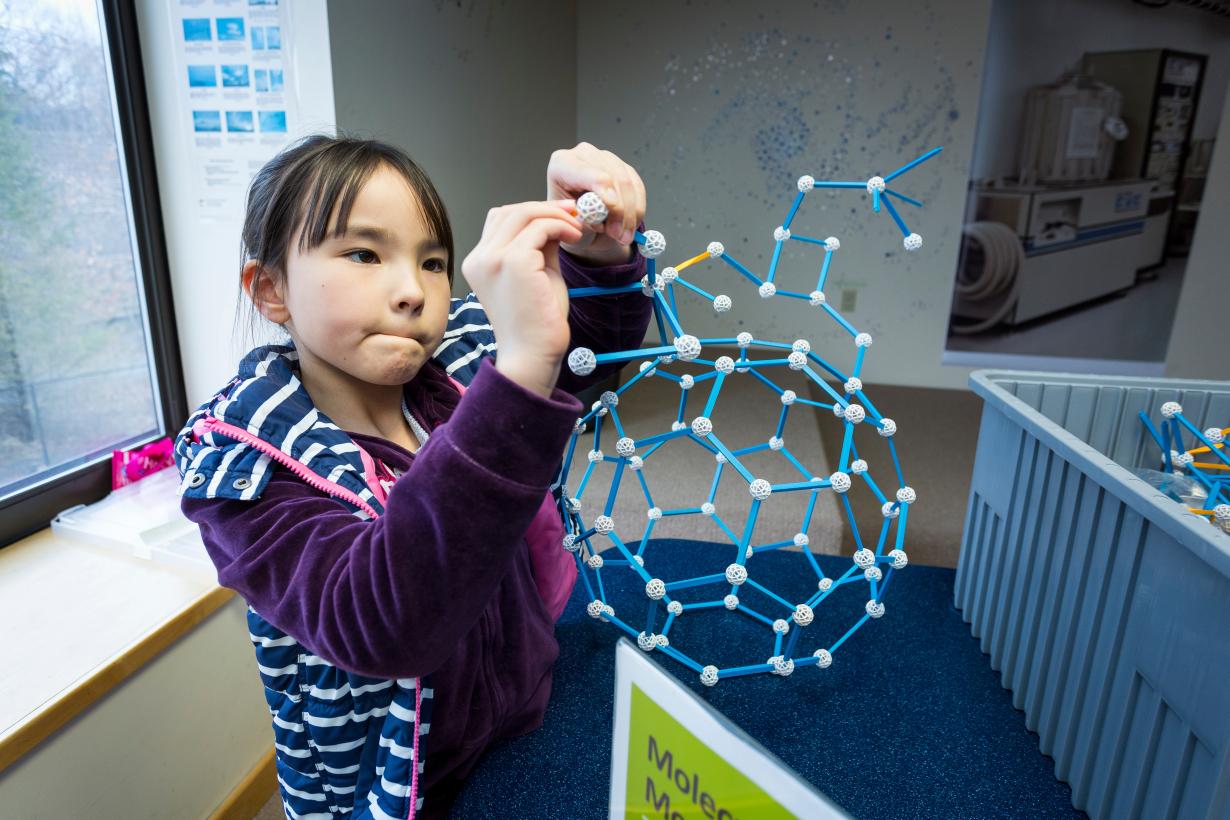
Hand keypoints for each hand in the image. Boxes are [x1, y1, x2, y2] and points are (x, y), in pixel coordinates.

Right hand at [461, 200, 584, 397]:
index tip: (560, 216)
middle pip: (509, 211)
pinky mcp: (513, 261)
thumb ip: (540, 246)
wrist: (534, 355)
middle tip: (574, 214)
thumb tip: (554, 219)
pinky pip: (540, 228)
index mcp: (479, 263)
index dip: (531, 212)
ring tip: (577, 228)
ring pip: (523, 213)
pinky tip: (574, 237)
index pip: (500, 220)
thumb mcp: (537, 274)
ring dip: (554, 215)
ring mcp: (493, 258)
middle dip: (545, 207)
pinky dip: (560, 226)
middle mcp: (479, 259)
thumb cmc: (537, 324)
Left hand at [547, 142, 646, 265]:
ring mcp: (606, 158)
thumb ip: (583, 219)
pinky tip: (631, 225)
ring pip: (628, 183)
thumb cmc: (569, 220)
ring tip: (624, 235)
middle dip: (621, 210)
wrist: (577, 222)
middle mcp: (584, 155)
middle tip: (620, 236)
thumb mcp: (569, 224)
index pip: (591, 175)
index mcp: (562, 164)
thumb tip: (601, 217)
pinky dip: (637, 209)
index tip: (614, 216)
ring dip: (630, 214)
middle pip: (613, 177)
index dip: (607, 195)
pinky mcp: (623, 167)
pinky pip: (638, 187)